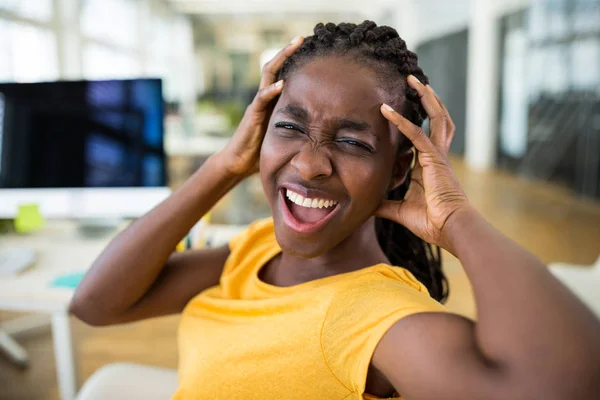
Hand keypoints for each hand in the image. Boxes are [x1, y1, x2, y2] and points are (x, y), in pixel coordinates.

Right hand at [218, 36, 303, 178]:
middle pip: (274, 67)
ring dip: (280, 59)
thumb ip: (298, 126)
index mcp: (273, 100)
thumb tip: (323, 129)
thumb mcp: (285, 134)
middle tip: (301, 38)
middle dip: (287, 51)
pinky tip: (283, 83)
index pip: (283, 74)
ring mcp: (258, 104)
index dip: (293, 61)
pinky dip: (272, 90)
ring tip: (293, 46)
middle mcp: (264, 97)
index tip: (308, 49)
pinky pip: (262, 98)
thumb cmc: (262, 151)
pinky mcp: (253, 115)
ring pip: (268, 75)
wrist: (240, 162)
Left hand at [375, 75, 469, 250]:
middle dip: (427, 99)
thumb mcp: (401, 211)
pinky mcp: (434, 159)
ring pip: (434, 118)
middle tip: (414, 82)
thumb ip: (385, 205)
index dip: (415, 120)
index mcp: (430, 166)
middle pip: (437, 119)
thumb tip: (368, 207)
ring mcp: (438, 155)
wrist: (451, 230)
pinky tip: (386, 110)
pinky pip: (416, 134)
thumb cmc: (432, 223)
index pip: (422, 136)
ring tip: (412, 80)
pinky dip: (401, 121)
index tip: (404, 107)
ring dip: (424, 98)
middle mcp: (436, 156)